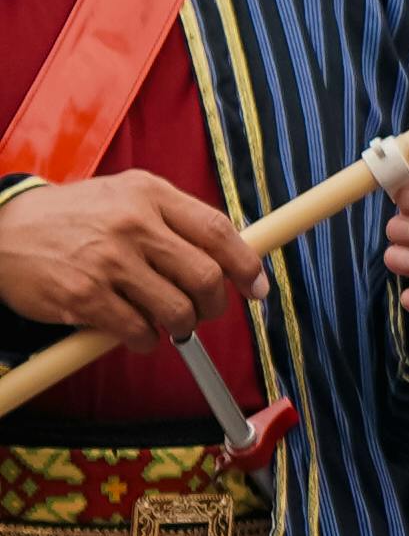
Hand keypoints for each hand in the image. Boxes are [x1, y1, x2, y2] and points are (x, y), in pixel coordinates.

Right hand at [0, 163, 257, 348]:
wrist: (3, 230)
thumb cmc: (74, 218)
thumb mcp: (125, 197)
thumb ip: (174, 220)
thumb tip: (231, 256)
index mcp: (150, 194)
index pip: (219, 232)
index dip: (247, 266)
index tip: (257, 288)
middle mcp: (132, 224)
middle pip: (206, 277)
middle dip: (214, 306)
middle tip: (203, 312)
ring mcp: (109, 261)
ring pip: (178, 311)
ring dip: (180, 327)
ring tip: (165, 322)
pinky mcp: (85, 296)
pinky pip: (139, 332)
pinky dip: (146, 340)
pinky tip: (135, 331)